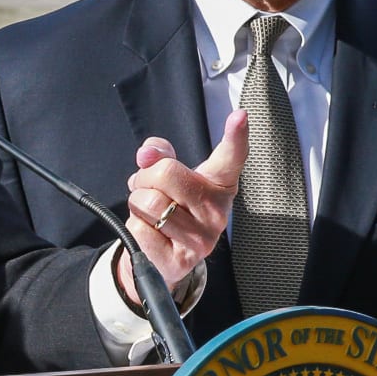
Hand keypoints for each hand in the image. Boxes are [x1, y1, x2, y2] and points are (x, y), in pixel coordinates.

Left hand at [120, 110, 249, 302]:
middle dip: (146, 178)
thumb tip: (147, 154)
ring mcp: (202, 238)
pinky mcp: (181, 259)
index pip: (231, 157)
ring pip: (149, 202)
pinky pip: (140, 230)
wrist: (165, 255)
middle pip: (166, 173)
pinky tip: (151, 233)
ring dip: (138, 203)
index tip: (240, 116)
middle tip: (151, 189)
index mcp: (219, 184)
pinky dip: (136, 228)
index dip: (236, 136)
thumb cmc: (172, 206)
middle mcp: (217, 211)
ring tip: (150, 212)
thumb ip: (159, 155)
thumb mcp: (168, 176)